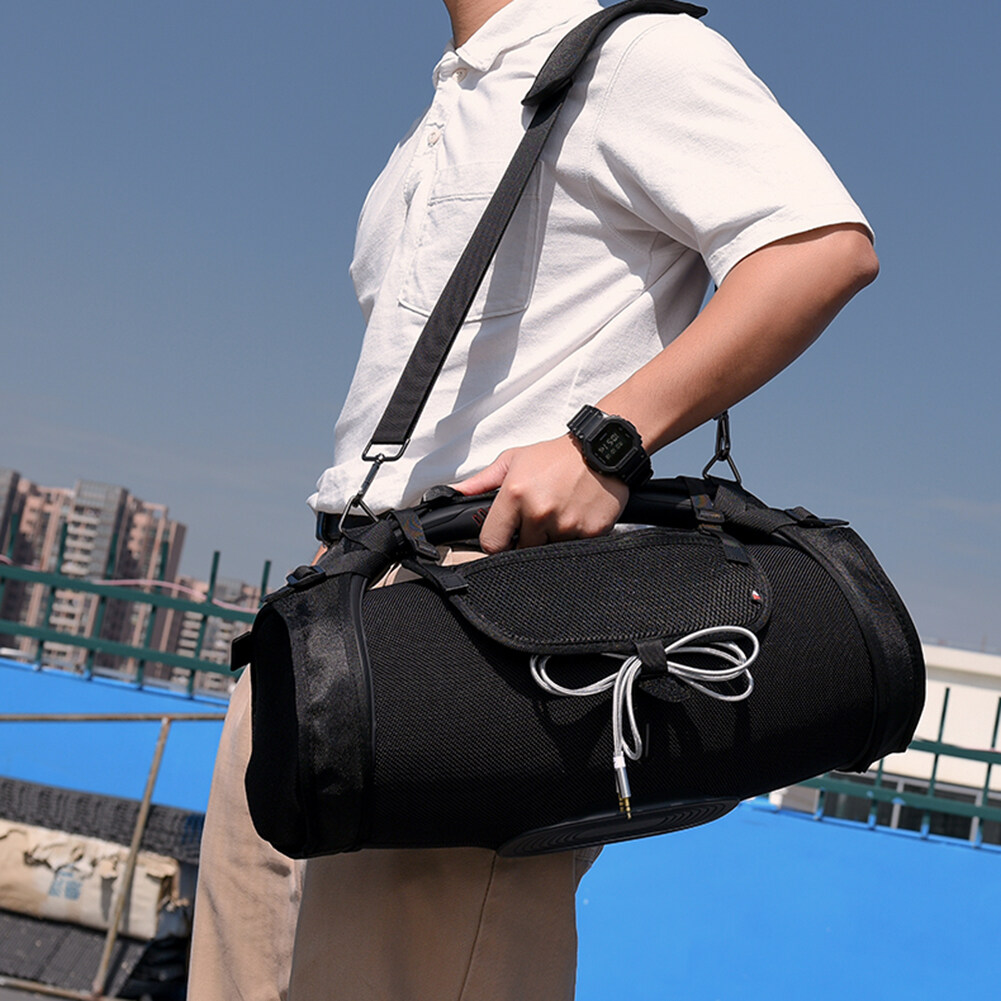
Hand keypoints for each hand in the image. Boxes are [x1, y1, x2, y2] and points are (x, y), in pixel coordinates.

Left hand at [452, 435, 628, 552]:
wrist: (602, 451)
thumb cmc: (557, 457)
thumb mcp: (513, 460)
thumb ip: (481, 481)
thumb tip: (455, 493)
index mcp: (515, 495)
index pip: (492, 543)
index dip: (496, 542)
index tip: (504, 537)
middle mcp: (538, 512)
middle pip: (521, 549)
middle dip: (526, 538)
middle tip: (538, 517)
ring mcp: (566, 525)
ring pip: (548, 550)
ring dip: (551, 538)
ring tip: (559, 513)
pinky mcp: (591, 532)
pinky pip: (575, 548)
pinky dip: (574, 537)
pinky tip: (576, 516)